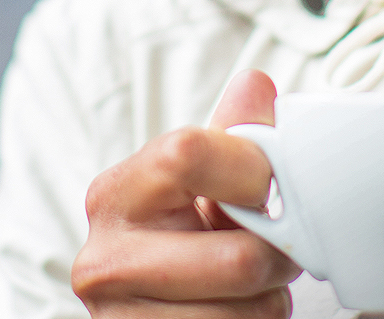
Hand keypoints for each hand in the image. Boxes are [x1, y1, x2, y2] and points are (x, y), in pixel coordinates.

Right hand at [72, 69, 300, 316]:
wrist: (146, 311)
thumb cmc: (178, 241)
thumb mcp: (198, 184)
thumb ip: (231, 135)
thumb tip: (256, 87)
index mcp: (116, 194)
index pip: (189, 154)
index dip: (251, 169)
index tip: (264, 184)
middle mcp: (106, 260)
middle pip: (239, 258)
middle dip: (277, 255)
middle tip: (271, 248)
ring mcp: (123, 318)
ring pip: (250, 313)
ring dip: (267, 301)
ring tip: (246, 288)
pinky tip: (232, 313)